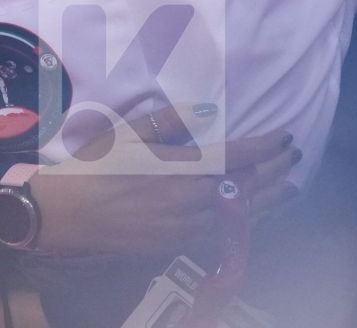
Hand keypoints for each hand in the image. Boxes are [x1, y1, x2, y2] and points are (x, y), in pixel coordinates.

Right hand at [26, 106, 300, 255]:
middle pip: (246, 186)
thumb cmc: (93, 167)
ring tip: (289, 185)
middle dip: (274, 170)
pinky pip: (221, 231)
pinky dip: (244, 218)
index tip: (285, 135)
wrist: (64, 215)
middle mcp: (189, 200)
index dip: (265, 146)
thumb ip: (169, 122)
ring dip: (268, 198)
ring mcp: (184, 227)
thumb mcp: (128, 133)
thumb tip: (206, 111)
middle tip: (292, 156)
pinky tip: (253, 212)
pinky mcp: (175, 244)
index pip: (237, 156)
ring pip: (239, 213)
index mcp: (180, 168)